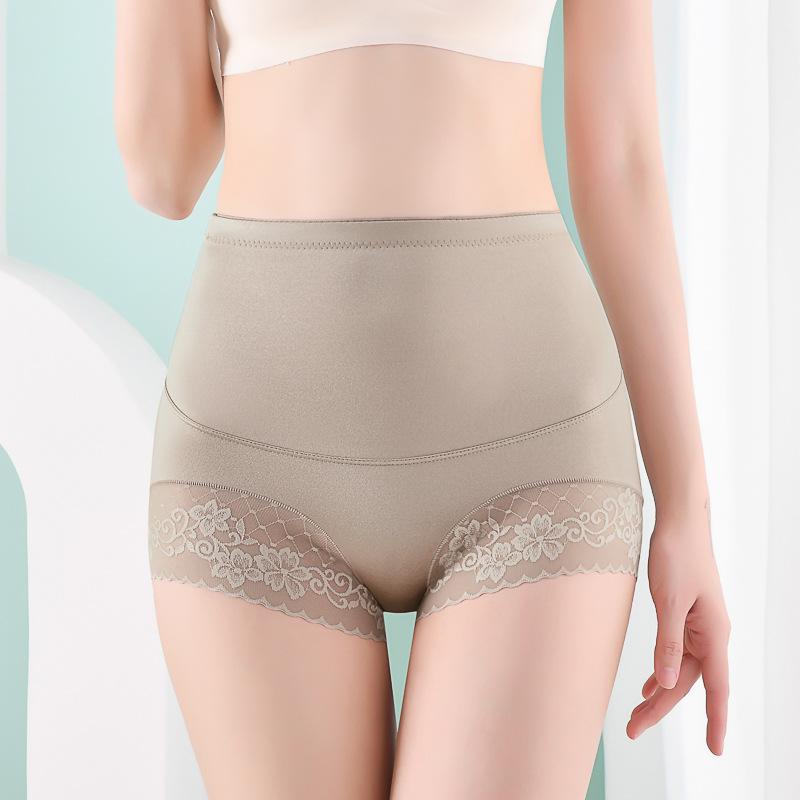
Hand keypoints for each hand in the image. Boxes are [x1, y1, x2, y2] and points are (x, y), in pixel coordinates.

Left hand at [626, 507, 730, 754]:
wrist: (680, 522)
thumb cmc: (677, 555)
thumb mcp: (668, 600)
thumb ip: (668, 643)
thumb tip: (665, 683)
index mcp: (714, 633)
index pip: (716, 687)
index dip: (715, 719)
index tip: (714, 749)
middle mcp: (710, 634)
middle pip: (687, 682)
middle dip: (661, 708)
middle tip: (632, 730)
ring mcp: (697, 625)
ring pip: (678, 669)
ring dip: (657, 691)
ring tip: (634, 716)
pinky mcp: (684, 615)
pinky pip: (674, 652)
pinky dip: (659, 670)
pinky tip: (648, 684)